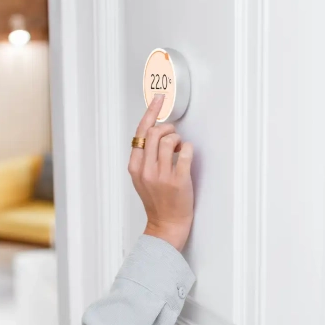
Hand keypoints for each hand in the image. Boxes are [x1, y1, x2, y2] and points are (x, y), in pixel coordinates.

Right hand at [128, 95, 194, 251]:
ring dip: (179, 140)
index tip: (158, 99)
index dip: (151, 112)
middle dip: (169, 128)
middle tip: (175, 136)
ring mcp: (162, 175)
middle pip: (156, 132)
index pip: (141, 132)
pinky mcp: (179, 180)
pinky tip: (187, 156)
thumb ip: (145, 157)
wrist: (166, 225)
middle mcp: (146, 169)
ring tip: (180, 150)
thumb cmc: (156, 201)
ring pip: (171, 140)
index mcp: (135, 167)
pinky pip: (186, 152)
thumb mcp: (141, 178)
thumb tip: (155, 131)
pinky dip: (189, 149)